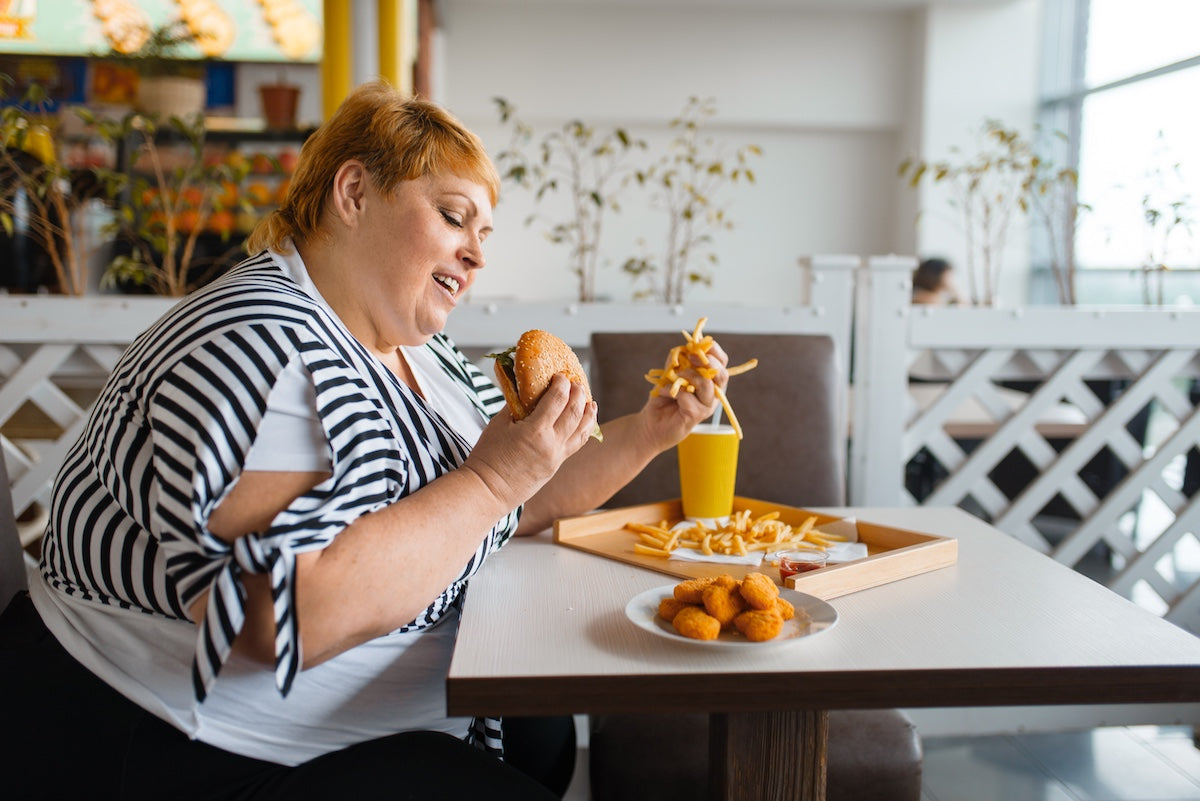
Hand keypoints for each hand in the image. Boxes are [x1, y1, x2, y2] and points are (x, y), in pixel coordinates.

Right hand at [463, 374, 598, 508]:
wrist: (487, 490)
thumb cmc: (487, 457)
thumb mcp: (498, 424)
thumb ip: (516, 405)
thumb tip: (527, 390)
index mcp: (535, 431)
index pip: (558, 400)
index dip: (562, 384)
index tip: (560, 376)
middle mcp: (551, 444)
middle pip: (575, 413)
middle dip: (578, 394)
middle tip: (576, 383)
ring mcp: (556, 458)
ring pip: (582, 431)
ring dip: (588, 413)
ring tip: (590, 402)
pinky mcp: (556, 467)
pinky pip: (576, 445)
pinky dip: (583, 431)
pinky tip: (584, 423)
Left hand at [638, 339, 729, 451]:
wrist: (651, 423)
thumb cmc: (663, 398)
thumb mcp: (670, 374)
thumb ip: (678, 361)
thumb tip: (684, 348)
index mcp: (710, 381)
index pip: (722, 363)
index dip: (714, 351)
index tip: (698, 344)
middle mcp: (713, 394)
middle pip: (722, 375)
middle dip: (708, 362)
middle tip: (691, 357)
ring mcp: (706, 407)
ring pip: (707, 385)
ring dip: (688, 376)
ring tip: (674, 378)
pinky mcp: (696, 416)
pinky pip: (688, 397)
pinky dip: (673, 391)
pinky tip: (663, 392)